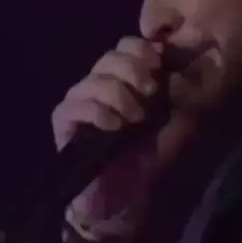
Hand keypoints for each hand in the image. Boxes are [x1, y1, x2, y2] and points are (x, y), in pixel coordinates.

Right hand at [51, 37, 194, 231]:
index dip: (141, 50)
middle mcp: (101, 84)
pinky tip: (114, 126)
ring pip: (93, 80)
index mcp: (127, 78)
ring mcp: (80, 101)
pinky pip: (73, 105)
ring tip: (134, 118)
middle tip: (150, 92)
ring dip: (117, 94)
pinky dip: (97, 112)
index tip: (158, 66)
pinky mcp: (64, 121)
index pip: (127, 46)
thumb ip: (177, 88)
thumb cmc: (152, 156)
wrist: (128, 197)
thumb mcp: (176, 119)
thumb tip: (175, 61)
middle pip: (109, 57)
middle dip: (132, 70)